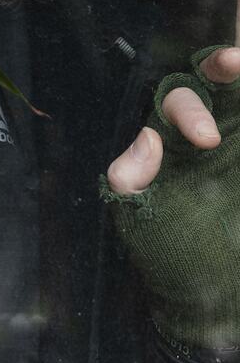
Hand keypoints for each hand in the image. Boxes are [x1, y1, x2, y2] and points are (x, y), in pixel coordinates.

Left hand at [104, 0, 239, 360]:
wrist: (217, 298)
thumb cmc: (170, 256)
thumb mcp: (141, 222)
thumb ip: (133, 182)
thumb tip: (146, 138)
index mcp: (174, 138)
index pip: (180, 102)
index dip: (191, 108)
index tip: (206, 140)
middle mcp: (214, 130)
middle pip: (219, 80)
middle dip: (223, 66)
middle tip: (233, 63)